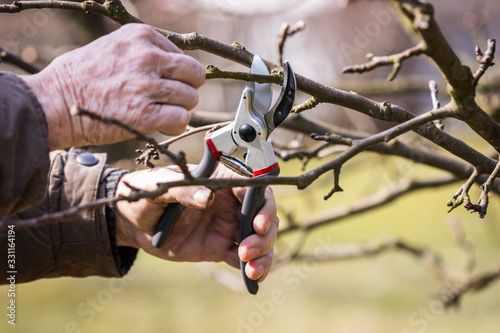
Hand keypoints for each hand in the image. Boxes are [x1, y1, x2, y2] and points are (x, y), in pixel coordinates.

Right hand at [22, 24, 204, 149]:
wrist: (53, 102)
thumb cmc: (79, 77)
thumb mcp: (112, 46)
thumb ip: (143, 52)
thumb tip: (173, 67)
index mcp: (141, 36)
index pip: (184, 57)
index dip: (176, 75)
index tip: (160, 84)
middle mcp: (148, 57)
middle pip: (194, 76)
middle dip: (185, 90)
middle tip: (168, 100)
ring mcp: (147, 86)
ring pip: (190, 98)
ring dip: (179, 109)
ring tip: (157, 112)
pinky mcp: (144, 114)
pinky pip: (181, 119)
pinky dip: (175, 125)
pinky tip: (159, 125)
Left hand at [114, 165, 277, 281]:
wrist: (133, 221)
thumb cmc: (147, 194)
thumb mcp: (160, 187)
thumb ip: (183, 190)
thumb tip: (206, 197)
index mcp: (220, 181)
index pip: (253, 188)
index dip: (263, 205)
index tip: (257, 223)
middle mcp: (230, 203)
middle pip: (263, 215)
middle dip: (265, 234)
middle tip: (247, 249)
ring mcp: (227, 226)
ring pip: (259, 239)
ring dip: (263, 253)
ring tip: (251, 268)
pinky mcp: (220, 247)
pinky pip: (244, 258)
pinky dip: (254, 269)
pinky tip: (253, 279)